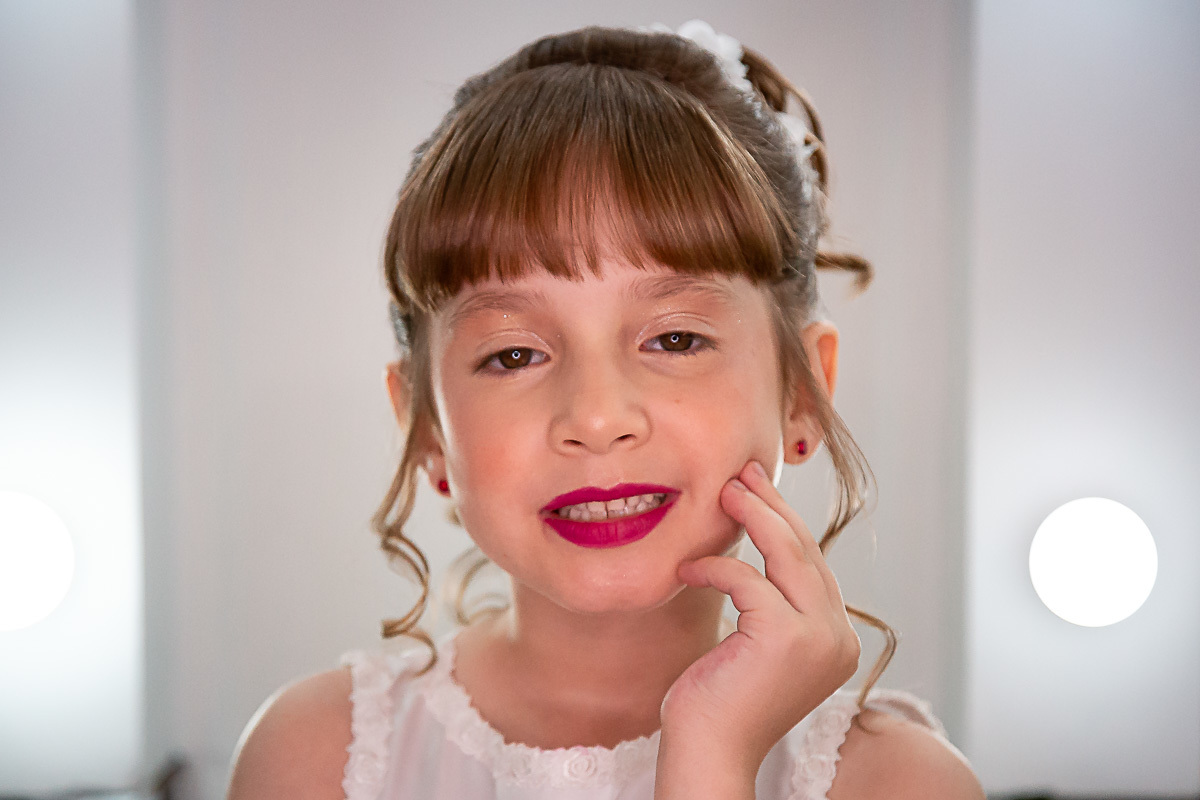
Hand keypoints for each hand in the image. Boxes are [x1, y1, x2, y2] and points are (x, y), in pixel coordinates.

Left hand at [659, 460, 860, 775]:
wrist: (708, 753)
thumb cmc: (721, 700)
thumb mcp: (756, 643)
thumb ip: (772, 601)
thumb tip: (760, 537)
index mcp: (838, 640)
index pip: (814, 565)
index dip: (786, 521)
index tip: (758, 489)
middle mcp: (839, 638)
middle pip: (806, 551)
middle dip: (773, 506)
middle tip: (742, 473)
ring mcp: (818, 638)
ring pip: (787, 555)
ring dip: (753, 516)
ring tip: (724, 490)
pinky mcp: (785, 638)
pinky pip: (747, 580)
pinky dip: (716, 568)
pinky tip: (688, 568)